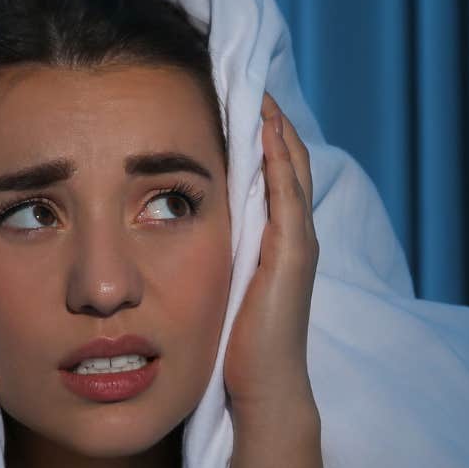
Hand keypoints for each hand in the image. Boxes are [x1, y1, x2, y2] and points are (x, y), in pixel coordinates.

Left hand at [224, 93, 319, 422]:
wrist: (262, 389)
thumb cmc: (236, 348)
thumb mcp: (217, 288)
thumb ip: (208, 257)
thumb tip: (170, 236)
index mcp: (276, 241)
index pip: (273, 173)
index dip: (259, 136)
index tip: (234, 99)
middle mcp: (294, 235)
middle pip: (289, 160)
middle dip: (270, 120)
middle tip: (248, 78)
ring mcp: (298, 242)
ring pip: (293, 167)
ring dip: (277, 127)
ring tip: (257, 88)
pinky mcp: (294, 253)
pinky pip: (288, 192)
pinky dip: (279, 157)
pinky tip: (264, 127)